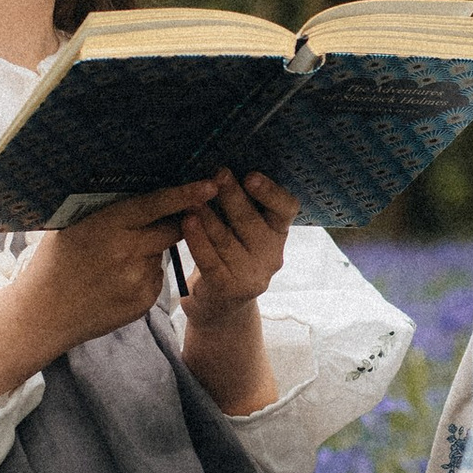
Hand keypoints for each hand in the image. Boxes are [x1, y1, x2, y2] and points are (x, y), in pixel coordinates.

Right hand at [0, 187, 201, 419]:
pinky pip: (155, 277)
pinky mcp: (144, 302)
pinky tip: (116, 282)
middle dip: (172, 222)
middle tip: (159, 221)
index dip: (185, 193)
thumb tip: (140, 190)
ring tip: (115, 262)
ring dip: (149, 251)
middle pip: (172, 230)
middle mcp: (128, 252)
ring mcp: (138, 280)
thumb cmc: (54, 263)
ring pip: (161, 254)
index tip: (210, 185)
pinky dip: (143, 274)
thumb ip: (107, 211)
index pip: (157, 205)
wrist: (44, 315)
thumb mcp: (72, 226)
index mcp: (108, 225)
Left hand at [178, 171, 296, 317]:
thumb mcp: (241, 229)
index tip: (251, 176)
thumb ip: (239, 204)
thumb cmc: (227, 254)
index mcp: (278, 232)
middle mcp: (272, 254)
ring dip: (208, 216)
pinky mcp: (230, 290)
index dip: (271, 192)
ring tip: (192, 197)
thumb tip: (220, 166)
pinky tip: (186, 223)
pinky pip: (211, 261)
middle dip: (232, 197)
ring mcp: (253, 275)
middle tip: (216, 175)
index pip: (286, 209)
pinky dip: (197, 240)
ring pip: (227, 240)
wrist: (218, 305)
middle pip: (251, 222)